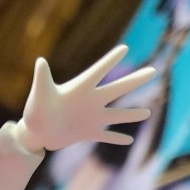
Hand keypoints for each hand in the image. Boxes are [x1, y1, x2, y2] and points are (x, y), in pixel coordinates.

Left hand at [17, 46, 155, 154]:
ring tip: (148, 112)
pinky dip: (116, 138)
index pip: (98, 71)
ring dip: (132, 115)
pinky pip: (105, 135)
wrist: (35, 131)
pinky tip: (130, 141)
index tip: (124, 48)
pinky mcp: (87, 133)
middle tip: (153, 70)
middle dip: (135, 81)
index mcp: (81, 87)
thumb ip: (42, 78)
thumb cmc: (36, 110)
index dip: (110, 60)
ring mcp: (91, 117)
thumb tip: (40, 61)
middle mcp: (91, 100)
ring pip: (116, 115)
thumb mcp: (40, 93)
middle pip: (117, 89)